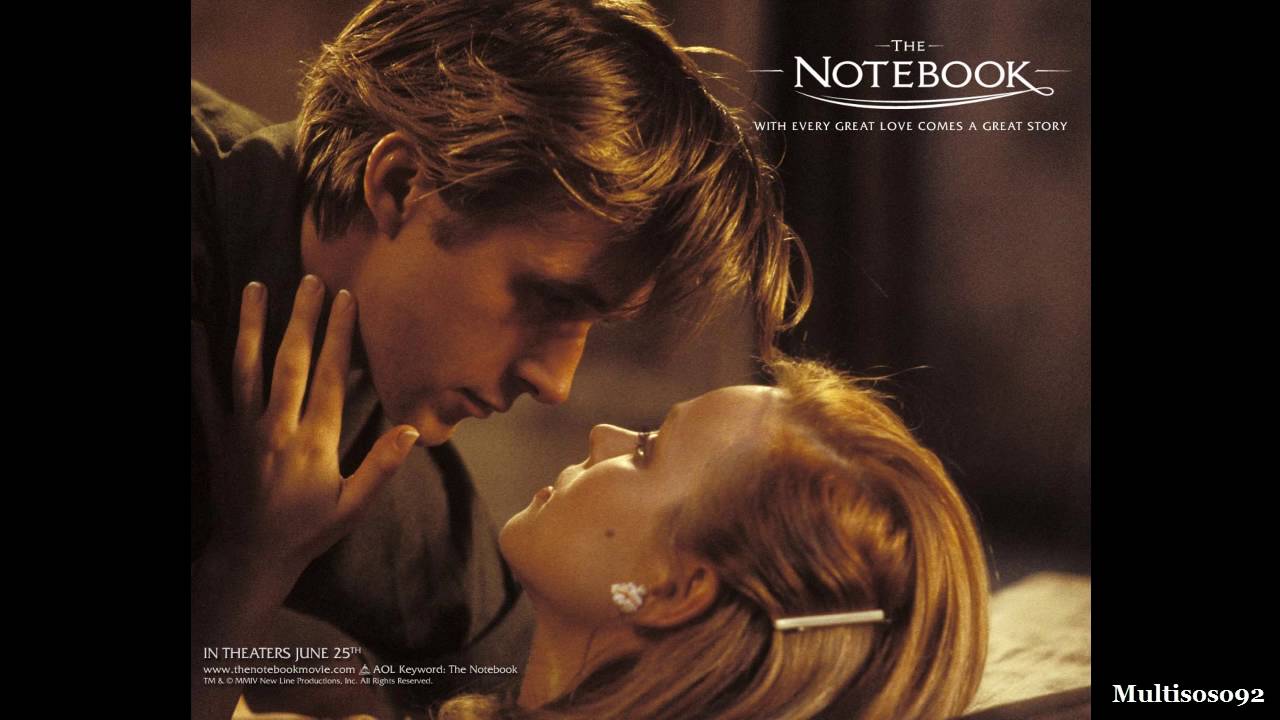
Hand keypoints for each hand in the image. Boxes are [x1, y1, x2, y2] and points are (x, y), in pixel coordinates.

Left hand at [204, 275, 417, 577]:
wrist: (251, 557)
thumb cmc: (308, 531)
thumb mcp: (353, 507)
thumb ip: (381, 467)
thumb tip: (412, 430)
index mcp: (314, 442)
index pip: (330, 378)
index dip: (338, 336)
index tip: (346, 300)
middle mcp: (276, 428)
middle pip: (290, 362)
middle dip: (301, 318)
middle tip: (310, 279)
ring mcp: (242, 430)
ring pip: (246, 368)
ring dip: (252, 325)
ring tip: (255, 287)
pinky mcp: (218, 437)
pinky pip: (205, 393)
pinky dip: (198, 360)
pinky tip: (195, 328)